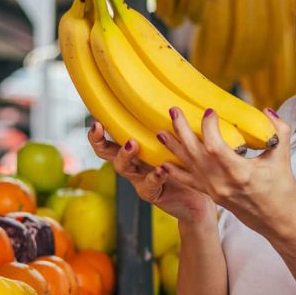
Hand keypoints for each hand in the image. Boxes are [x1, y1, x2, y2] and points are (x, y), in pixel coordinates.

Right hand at [86, 122, 213, 223]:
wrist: (199, 196)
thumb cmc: (186, 165)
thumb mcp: (176, 141)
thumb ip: (169, 124)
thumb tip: (173, 98)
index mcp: (135, 148)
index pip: (110, 137)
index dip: (98, 131)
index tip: (96, 120)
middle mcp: (133, 163)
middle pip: (106, 152)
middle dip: (99, 140)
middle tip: (99, 127)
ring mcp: (140, 179)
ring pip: (123, 168)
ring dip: (125, 155)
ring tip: (132, 144)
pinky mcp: (153, 193)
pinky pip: (148, 186)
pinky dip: (153, 177)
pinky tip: (161, 170)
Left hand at [154, 107, 295, 241]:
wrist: (278, 222)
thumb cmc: (283, 191)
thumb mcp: (284, 158)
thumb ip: (279, 132)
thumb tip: (267, 111)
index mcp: (240, 173)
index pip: (215, 147)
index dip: (209, 127)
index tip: (210, 111)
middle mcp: (222, 183)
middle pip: (195, 153)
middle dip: (182, 130)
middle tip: (173, 111)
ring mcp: (214, 191)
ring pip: (188, 165)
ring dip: (174, 147)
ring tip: (160, 132)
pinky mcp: (212, 195)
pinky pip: (189, 182)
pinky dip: (175, 171)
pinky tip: (163, 162)